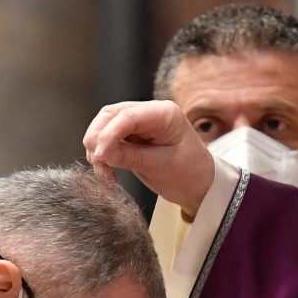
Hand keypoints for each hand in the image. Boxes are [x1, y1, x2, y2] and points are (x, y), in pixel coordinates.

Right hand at [83, 100, 214, 217]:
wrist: (201, 186)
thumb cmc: (189, 174)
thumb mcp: (160, 166)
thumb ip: (130, 157)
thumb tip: (100, 152)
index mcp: (165, 114)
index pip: (127, 116)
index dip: (108, 134)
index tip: (100, 156)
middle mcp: (150, 112)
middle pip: (110, 116)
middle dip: (98, 138)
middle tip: (96, 162)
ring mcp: (140, 123)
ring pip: (105, 126)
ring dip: (98, 148)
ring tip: (104, 172)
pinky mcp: (133, 136)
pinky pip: (110, 140)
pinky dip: (103, 155)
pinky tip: (107, 172)